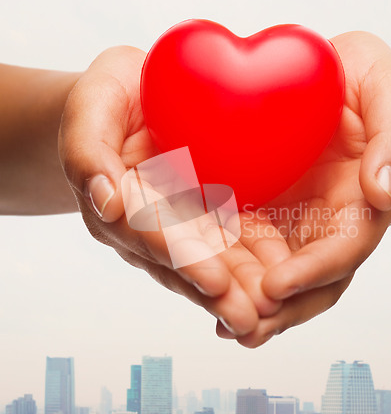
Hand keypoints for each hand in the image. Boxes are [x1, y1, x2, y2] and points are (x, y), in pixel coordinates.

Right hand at [59, 46, 282, 336]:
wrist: (138, 95)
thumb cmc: (113, 97)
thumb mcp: (92, 106)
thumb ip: (88, 151)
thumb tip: (107, 201)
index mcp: (121, 202)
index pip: (150, 234)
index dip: (181, 256)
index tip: (213, 280)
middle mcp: (152, 224)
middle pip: (183, 262)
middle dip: (216, 291)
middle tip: (249, 318)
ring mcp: (181, 223)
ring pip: (210, 261)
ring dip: (238, 290)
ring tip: (269, 314)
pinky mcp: (209, 215)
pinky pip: (233, 242)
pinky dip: (254, 265)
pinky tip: (280, 286)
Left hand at [217, 31, 390, 346]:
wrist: (339, 82)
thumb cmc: (372, 88)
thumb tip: (382, 193)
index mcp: (361, 206)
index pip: (343, 250)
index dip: (314, 272)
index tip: (277, 287)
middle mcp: (327, 225)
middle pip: (309, 281)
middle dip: (279, 309)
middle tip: (240, 328)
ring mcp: (295, 222)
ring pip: (275, 274)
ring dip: (250, 302)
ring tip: (220, 323)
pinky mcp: (264, 211)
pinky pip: (246, 246)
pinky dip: (229, 269)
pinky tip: (201, 283)